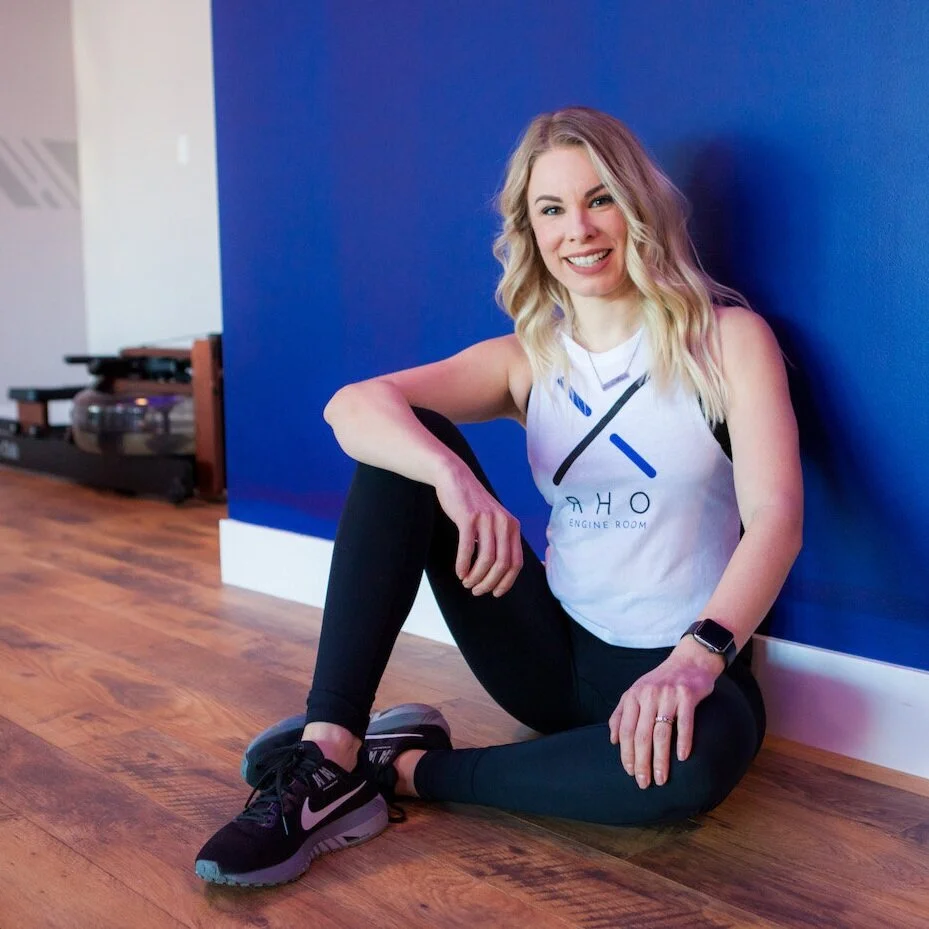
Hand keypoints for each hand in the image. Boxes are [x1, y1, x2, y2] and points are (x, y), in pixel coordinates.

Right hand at [434, 463, 522, 596]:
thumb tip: (499, 572)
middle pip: (502, 564)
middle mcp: (504, 523)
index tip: (496, 593)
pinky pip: (467, 548)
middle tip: (477, 590)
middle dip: (489, 583)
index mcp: (513, 526)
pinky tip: (459, 572)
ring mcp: (486, 520)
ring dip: (476, 577)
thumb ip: (500, 540)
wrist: (455, 478)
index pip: (516, 562)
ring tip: (467, 582)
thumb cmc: (473, 504)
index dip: (507, 582)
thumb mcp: (494, 520)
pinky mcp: (468, 518)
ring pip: (486, 559)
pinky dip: (463, 565)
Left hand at [608, 644, 721, 788]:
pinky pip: (685, 723)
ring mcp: (668, 695)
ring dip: (661, 759)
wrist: (689, 661)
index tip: (630, 772)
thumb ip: (621, 713)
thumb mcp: (636, 692)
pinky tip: (682, 758)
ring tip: (661, 779)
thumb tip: (611, 740)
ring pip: (661, 733)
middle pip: (641, 735)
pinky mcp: (687, 695)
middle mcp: (648, 695)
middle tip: (644, 783)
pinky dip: (683, 741)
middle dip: (641, 762)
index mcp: (632, 696)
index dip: (626, 753)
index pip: (625, 730)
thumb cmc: (660, 681)